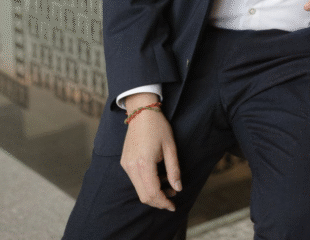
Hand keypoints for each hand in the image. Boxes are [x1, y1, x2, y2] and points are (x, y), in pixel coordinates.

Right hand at [121, 93, 180, 211]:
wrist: (141, 111)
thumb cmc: (158, 126)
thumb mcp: (170, 147)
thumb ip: (174, 169)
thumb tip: (178, 188)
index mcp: (144, 164)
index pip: (152, 193)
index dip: (164, 202)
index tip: (174, 206)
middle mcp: (131, 167)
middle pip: (144, 196)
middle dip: (159, 201)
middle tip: (173, 197)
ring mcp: (126, 165)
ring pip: (139, 190)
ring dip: (153, 193)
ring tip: (168, 186)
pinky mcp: (124, 162)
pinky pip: (135, 180)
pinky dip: (146, 184)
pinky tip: (158, 177)